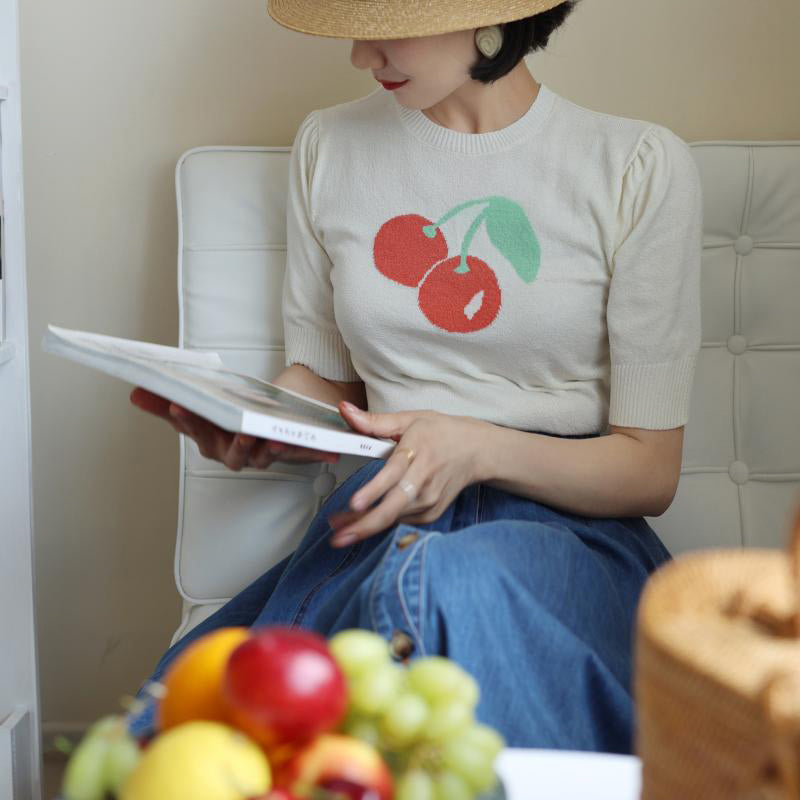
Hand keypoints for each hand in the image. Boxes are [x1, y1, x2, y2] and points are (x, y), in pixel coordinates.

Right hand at [129, 387, 339, 470]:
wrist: (271, 420)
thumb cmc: (233, 415)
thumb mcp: (202, 406)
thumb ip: (168, 402)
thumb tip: (136, 392)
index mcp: (213, 442)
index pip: (196, 431)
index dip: (186, 420)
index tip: (178, 406)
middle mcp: (236, 454)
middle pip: (231, 450)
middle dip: (232, 440)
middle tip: (237, 429)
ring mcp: (264, 455)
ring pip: (264, 456)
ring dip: (268, 449)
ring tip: (273, 438)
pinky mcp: (292, 451)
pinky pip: (302, 455)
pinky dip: (314, 454)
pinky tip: (328, 452)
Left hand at [327, 402, 490, 546]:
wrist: (477, 451)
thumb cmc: (443, 433)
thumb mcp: (410, 419)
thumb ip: (374, 421)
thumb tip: (345, 411)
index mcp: (417, 452)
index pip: (393, 474)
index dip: (374, 491)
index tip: (355, 504)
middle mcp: (425, 480)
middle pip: (394, 507)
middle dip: (365, 524)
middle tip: (339, 536)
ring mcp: (429, 500)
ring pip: (393, 518)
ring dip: (365, 526)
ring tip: (340, 529)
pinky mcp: (431, 513)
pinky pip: (400, 521)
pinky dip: (380, 523)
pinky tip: (362, 522)